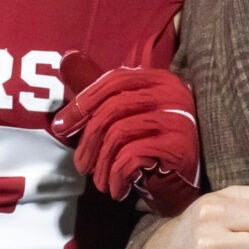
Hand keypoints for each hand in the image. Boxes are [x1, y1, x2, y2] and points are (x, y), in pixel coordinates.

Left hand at [51, 60, 200, 217]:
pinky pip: (131, 156)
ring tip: (100, 181)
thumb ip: (101, 92)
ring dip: (102, 163)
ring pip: (119, 133)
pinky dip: (117, 176)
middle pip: (113, 108)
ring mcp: (178, 119)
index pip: (115, 80)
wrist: (187, 186)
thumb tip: (67, 60)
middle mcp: (172, 94)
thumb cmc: (153, 150)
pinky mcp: (178, 147)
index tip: (62, 126)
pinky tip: (117, 189)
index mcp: (159, 80)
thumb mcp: (127, 116)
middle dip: (88, 140)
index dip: (83, 102)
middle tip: (81, 165)